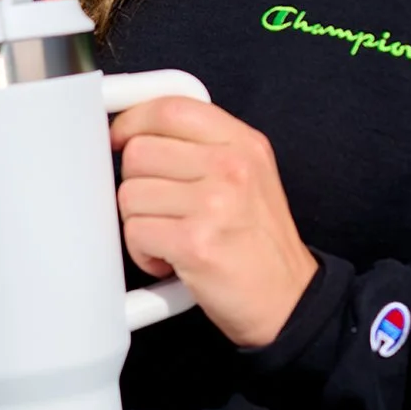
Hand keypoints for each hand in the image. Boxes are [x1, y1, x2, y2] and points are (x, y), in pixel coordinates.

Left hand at [109, 97, 318, 348]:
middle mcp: (231, 167)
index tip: (121, 140)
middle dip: (137, 184)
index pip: (170, 108)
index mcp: (243, 144)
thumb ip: (201, 147)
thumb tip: (136, 132)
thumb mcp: (248, 175)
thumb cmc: (258, 242)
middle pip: (139, 152)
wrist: (289, 300)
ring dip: (139, 223)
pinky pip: (135, 233)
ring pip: (130, 195)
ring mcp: (214, 204)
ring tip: (170, 237)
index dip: (132, 122)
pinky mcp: (195, 243)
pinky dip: (143, 253)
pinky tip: (169, 259)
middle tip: (160, 209)